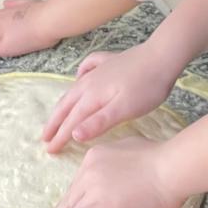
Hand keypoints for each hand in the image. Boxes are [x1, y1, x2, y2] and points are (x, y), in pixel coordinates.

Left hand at [36, 137, 184, 207]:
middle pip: (70, 200)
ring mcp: (93, 191)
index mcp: (95, 157)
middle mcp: (88, 172)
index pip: (79, 184)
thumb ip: (118, 158)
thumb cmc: (161, 158)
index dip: (72, 201)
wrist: (170, 167)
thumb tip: (119, 165)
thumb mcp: (131, 147)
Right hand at [41, 46, 178, 152]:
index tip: (49, 151)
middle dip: (54, 123)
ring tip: (56, 115)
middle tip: (44, 138)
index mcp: (92, 97)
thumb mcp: (124, 110)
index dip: (60, 137)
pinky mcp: (110, 61)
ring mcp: (99, 70)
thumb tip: (73, 134)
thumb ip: (98, 122)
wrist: (163, 56)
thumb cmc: (147, 87)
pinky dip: (79, 74)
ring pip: (74, 89)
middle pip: (67, 105)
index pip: (71, 121)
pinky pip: (88, 67)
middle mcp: (90, 82)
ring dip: (63, 104)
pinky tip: (80, 76)